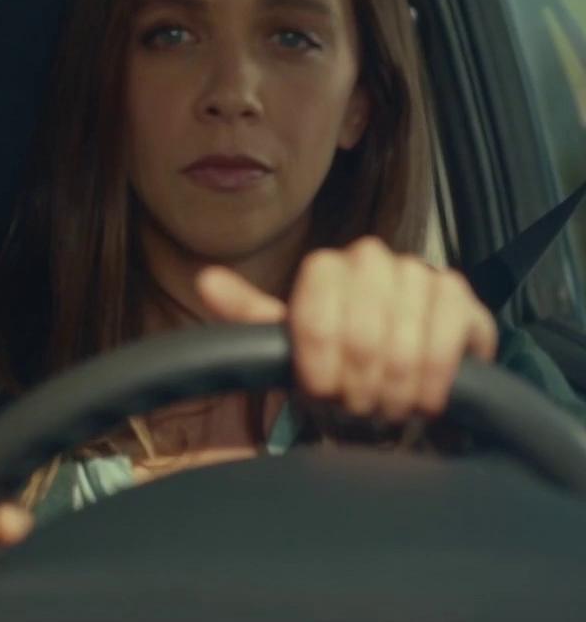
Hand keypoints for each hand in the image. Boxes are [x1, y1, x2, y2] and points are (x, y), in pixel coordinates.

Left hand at [198, 236, 498, 422]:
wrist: (393, 386)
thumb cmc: (337, 365)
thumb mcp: (286, 346)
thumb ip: (249, 315)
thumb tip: (206, 279)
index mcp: (328, 268)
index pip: (317, 307)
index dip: (319, 358)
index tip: (320, 391)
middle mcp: (376, 261)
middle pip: (364, 326)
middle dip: (358, 380)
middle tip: (357, 409)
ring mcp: (424, 277)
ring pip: (407, 333)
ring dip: (396, 384)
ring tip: (388, 409)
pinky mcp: (464, 302)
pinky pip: (452, 332)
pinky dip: (435, 375)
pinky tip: (425, 400)